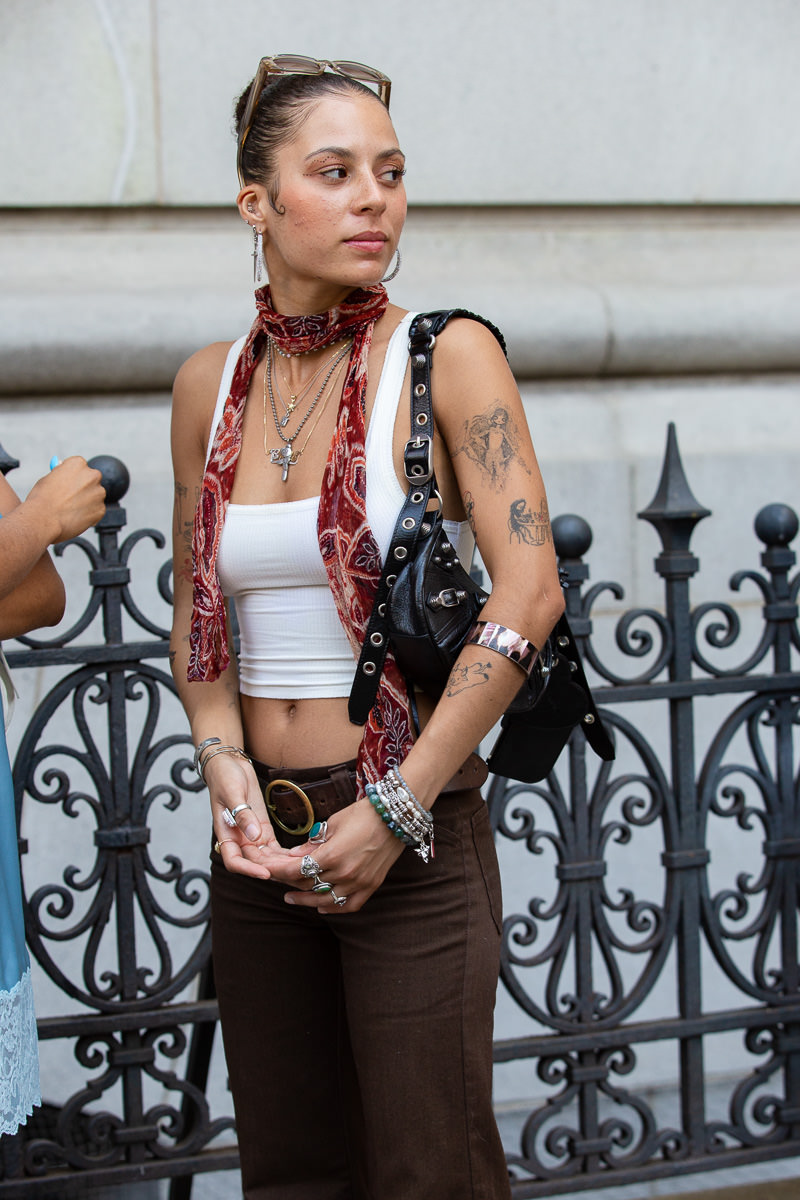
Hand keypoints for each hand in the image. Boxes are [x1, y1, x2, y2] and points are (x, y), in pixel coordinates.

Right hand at [26, 456, 106, 542]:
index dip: (73, 476)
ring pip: (95, 496)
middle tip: (71, 498)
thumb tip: (67, 474)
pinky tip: (74, 518)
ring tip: (69, 510)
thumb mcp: (48, 478)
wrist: (43, 519)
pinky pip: (96, 511)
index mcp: (78, 463)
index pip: (80, 466)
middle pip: (91, 480)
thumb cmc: (41, 499)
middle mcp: (92, 475)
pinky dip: (88, 515)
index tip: (68, 483)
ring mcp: (98, 493)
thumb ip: (62, 475)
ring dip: (87, 501)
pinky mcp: (101, 509)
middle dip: (83, 488)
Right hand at [204, 753, 293, 879]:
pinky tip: (300, 856)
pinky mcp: (262, 829)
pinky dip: (285, 854)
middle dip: (273, 870)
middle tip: (293, 874)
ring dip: (282, 864)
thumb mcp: (233, 792)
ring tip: (300, 867)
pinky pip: (273, 847)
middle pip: (255, 863)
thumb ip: (242, 814)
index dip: (248, 870)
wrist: (229, 765)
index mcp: (226, 833)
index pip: (234, 861)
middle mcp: (238, 839)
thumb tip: (253, 835)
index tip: (265, 873)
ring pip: (266, 858)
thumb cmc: (224, 777)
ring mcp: (251, 835)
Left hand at [276, 799, 404, 912]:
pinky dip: (334, 908)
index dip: (279, 871)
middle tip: (277, 880)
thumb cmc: (362, 814)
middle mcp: (345, 873)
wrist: (395, 816)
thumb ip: (313, 843)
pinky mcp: (371, 886)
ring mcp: (359, 882)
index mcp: (333, 854)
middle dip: (289, 882)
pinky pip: (350, 905)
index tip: (267, 870)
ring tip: (292, 898)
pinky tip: (322, 907)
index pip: (298, 869)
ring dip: (306, 900)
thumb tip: (294, 855)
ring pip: (326, 900)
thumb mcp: (333, 823)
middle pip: (309, 884)